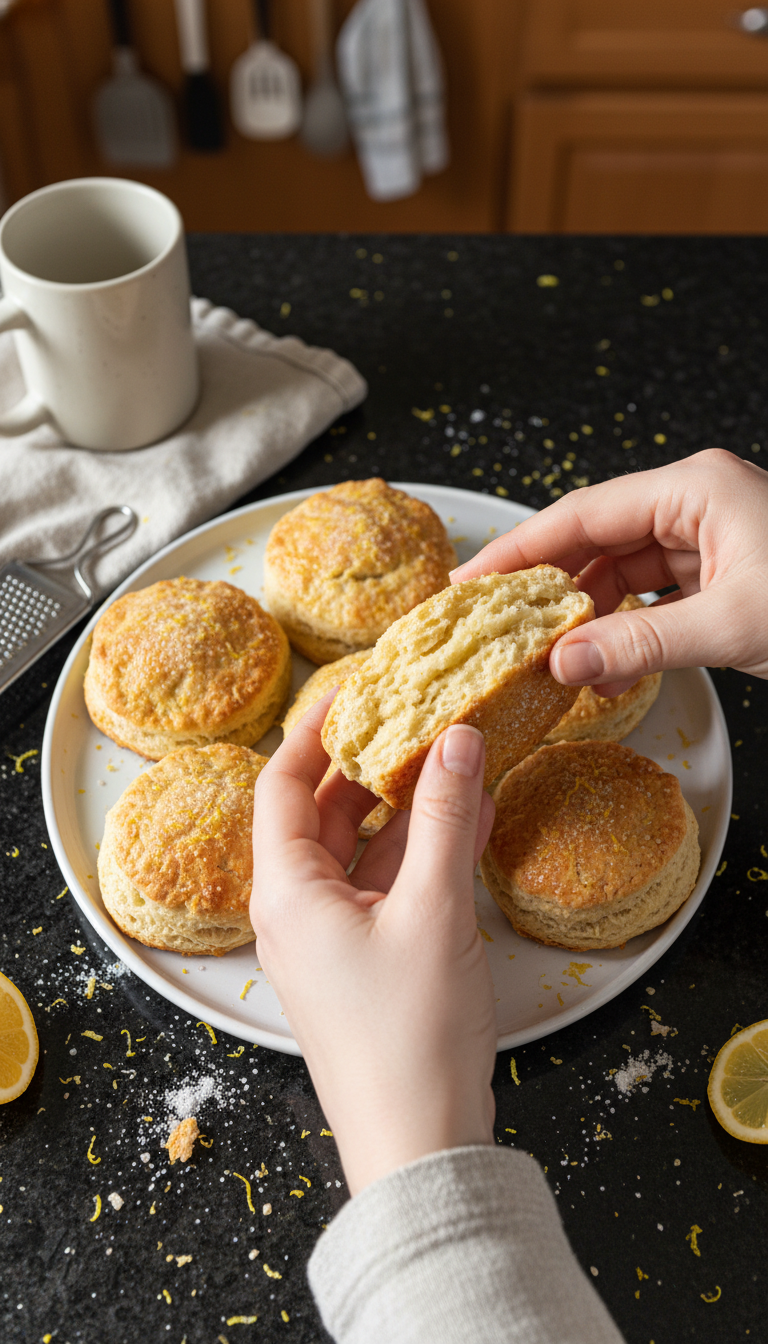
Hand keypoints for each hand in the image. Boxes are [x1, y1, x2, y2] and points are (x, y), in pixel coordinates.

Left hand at [250, 696, 496, 1195]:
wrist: (421, 1142)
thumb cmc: (409, 1035)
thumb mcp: (433, 909)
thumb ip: (445, 816)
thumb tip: (456, 739)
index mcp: (287, 891)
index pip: (284, 784)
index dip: (315, 729)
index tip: (354, 688)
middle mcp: (298, 910)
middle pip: (325, 812)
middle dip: (372, 764)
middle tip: (414, 715)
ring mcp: (333, 938)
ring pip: (364, 849)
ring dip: (408, 807)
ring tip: (455, 759)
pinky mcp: (368, 961)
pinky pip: (389, 886)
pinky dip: (423, 853)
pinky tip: (469, 819)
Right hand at [451, 448, 767, 695]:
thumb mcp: (734, 626)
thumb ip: (640, 644)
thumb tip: (564, 663)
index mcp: (694, 489)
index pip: (582, 513)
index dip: (518, 549)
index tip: (470, 580)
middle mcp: (697, 503)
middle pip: (597, 537)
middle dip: (547, 584)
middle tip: (493, 623)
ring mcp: (712, 538)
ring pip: (624, 569)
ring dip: (585, 611)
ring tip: (540, 650)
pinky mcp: (726, 574)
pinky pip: (656, 594)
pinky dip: (626, 625)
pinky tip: (599, 656)